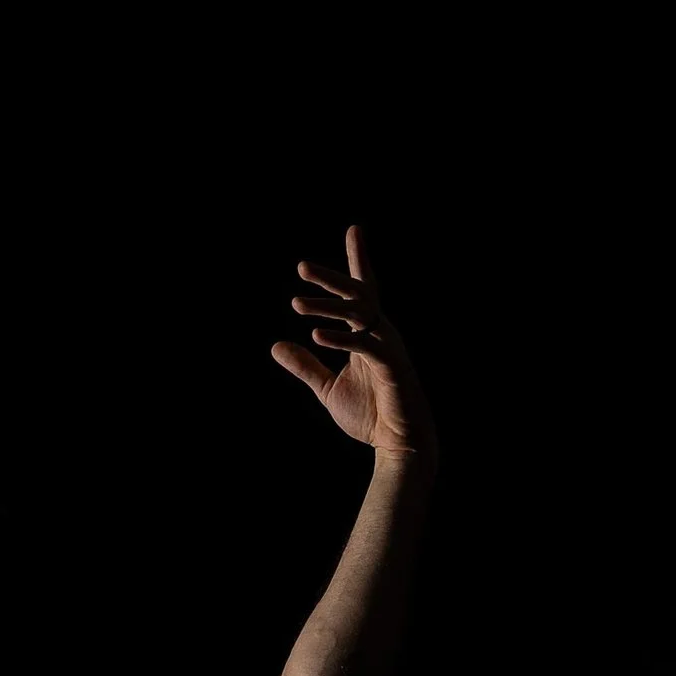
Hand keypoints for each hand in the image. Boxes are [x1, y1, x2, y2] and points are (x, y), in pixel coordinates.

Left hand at [271, 226, 437, 464]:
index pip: (361, 291)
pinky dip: (341, 338)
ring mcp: (388, 348)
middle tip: (301, 267)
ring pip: (360, 315)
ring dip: (327, 307)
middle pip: (358, 295)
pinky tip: (315, 334)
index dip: (358, 260)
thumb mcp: (327, 388)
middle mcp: (380, 334)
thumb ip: (305, 366)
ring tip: (297, 303)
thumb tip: (277, 345)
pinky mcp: (392, 367)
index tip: (354, 229)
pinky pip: (365, 345)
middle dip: (331, 278)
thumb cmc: (371, 415)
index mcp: (367, 334)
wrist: (398, 445)